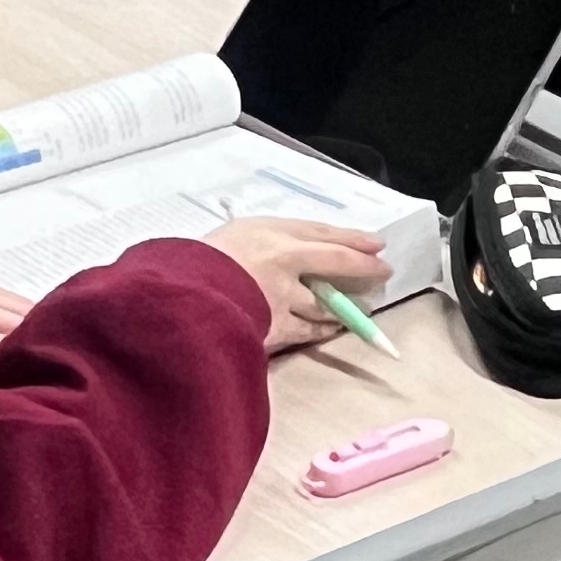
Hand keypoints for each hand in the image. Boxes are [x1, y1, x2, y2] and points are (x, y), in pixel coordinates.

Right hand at [205, 218, 388, 349]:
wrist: (176, 299)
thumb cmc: (195, 265)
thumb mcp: (229, 238)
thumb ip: (261, 243)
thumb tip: (292, 254)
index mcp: (267, 231)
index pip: (319, 231)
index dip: (350, 237)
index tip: (375, 243)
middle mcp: (281, 258)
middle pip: (334, 260)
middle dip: (362, 266)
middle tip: (383, 271)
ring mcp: (282, 294)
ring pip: (324, 300)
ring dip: (344, 304)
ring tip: (359, 307)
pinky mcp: (276, 326)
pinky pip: (309, 330)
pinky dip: (324, 329)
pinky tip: (333, 329)